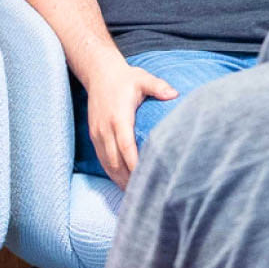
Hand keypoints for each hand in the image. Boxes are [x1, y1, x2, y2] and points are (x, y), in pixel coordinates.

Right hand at [82, 61, 177, 188]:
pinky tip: (122, 181)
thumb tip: (174, 93)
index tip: (146, 177)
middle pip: (115, 160)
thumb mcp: (143, 79)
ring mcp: (97, 133)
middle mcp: (105, 128)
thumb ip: (158, 86)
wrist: (99, 74)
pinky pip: (101, 158)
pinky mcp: (94, 135)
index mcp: (119, 117)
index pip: (126, 146)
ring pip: (107, 163)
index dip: (134, 164)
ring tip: (134, 193)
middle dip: (128, 178)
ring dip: (119, 179)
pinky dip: (111, 172)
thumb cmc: (125, 78)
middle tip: (144, 193)